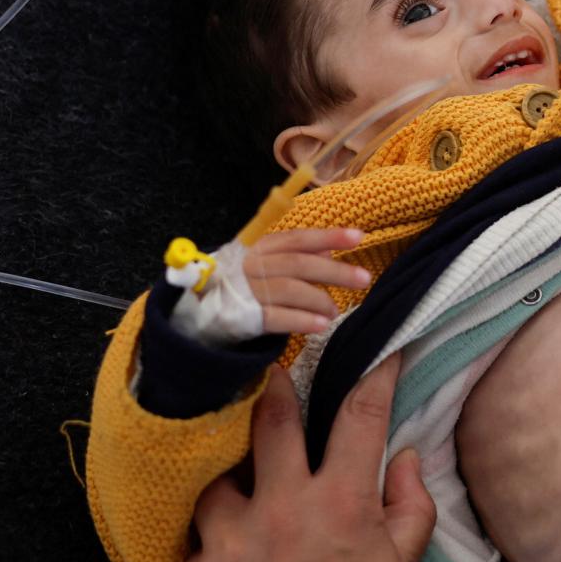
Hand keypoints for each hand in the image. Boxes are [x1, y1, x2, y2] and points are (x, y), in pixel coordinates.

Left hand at [177, 356, 434, 561]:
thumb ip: (409, 508)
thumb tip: (406, 458)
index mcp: (341, 504)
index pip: (361, 416)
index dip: (375, 374)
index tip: (382, 350)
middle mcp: (283, 509)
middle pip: (271, 420)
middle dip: (273, 384)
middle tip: (269, 365)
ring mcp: (231, 539)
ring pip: (216, 474)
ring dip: (227, 470)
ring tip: (232, 469)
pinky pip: (192, 536)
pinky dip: (205, 534)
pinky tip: (215, 538)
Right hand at [241, 228, 373, 334]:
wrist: (196, 310)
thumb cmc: (239, 283)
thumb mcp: (264, 262)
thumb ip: (295, 255)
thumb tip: (329, 251)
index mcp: (260, 247)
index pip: (298, 239)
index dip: (328, 236)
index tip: (359, 236)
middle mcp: (253, 265)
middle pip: (299, 264)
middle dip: (335, 271)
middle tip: (363, 278)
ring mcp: (247, 290)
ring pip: (290, 290)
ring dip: (319, 300)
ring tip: (336, 312)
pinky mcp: (244, 315)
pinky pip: (277, 317)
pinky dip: (301, 320)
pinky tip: (321, 325)